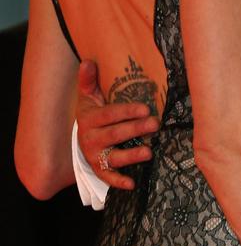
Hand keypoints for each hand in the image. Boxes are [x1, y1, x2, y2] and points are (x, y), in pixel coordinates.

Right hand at [77, 59, 158, 189]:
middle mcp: (91, 138)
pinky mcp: (99, 170)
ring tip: (149, 152)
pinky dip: (118, 182)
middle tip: (155, 124)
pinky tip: (132, 183)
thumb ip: (89, 80)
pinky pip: (108, 177)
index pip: (109, 114)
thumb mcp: (88, 96)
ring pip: (113, 157)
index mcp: (90, 118)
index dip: (126, 111)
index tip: (145, 108)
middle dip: (135, 129)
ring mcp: (95, 155)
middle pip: (115, 134)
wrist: (81, 137)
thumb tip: (88, 61)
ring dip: (131, 155)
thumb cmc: (93, 113)